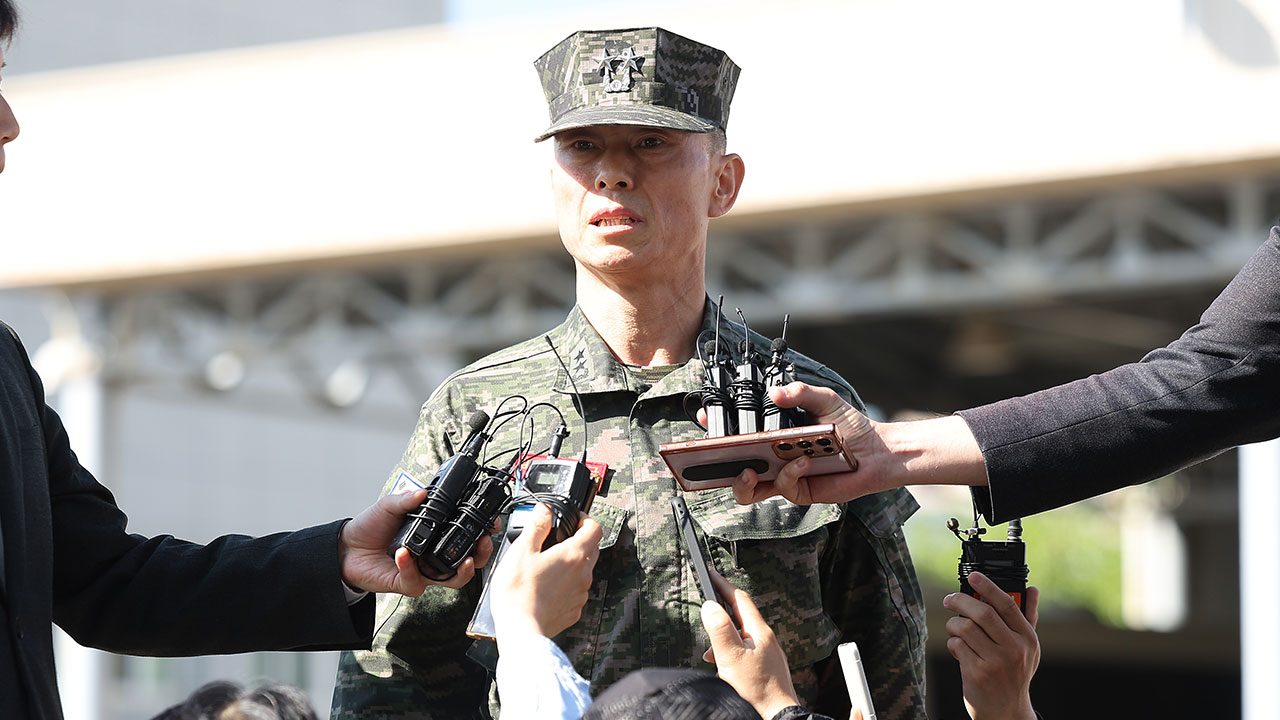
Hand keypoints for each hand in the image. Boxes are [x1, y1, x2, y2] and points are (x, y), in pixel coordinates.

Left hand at [338, 489, 496, 595]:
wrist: (346, 548)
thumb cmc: (370, 528)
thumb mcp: (388, 505)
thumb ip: (405, 499)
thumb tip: (423, 492)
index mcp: (434, 533)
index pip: (464, 533)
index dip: (481, 530)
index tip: (490, 523)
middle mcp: (432, 554)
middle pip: (468, 561)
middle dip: (482, 554)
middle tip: (483, 543)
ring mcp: (422, 571)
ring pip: (452, 580)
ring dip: (461, 571)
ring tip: (463, 560)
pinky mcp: (407, 583)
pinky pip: (416, 581)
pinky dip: (410, 567)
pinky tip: (404, 553)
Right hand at [490, 504, 602, 641]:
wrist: (520, 629)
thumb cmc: (518, 592)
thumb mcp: (522, 550)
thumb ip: (537, 526)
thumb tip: (545, 510)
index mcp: (573, 555)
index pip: (595, 528)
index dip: (586, 520)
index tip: (574, 520)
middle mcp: (583, 574)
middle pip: (591, 549)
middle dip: (579, 540)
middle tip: (558, 541)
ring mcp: (580, 594)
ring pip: (584, 571)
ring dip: (572, 564)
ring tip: (547, 566)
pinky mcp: (574, 610)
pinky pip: (576, 591)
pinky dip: (566, 586)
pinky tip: (547, 587)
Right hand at [700, 571, 799, 719]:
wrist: (775, 714)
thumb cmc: (756, 689)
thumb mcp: (730, 656)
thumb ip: (719, 629)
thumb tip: (710, 606)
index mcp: (759, 631)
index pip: (740, 599)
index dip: (723, 585)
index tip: (710, 573)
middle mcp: (766, 638)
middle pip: (740, 616)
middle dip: (720, 614)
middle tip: (705, 612)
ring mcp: (767, 653)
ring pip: (741, 636)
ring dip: (723, 639)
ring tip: (712, 653)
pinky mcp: (765, 666)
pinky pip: (744, 651)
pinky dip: (730, 653)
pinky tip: (724, 668)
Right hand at [730, 382, 987, 505]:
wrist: (877, 451)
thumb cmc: (850, 426)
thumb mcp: (825, 400)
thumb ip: (801, 393)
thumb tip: (776, 393)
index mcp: (772, 434)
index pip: (738, 433)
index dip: (718, 429)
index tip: (707, 419)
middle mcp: (772, 456)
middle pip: (734, 463)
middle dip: (720, 460)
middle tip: (719, 452)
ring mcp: (782, 476)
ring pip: (748, 488)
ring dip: (743, 481)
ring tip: (749, 470)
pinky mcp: (798, 492)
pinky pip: (783, 487)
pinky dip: (789, 473)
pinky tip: (802, 460)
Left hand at [944, 572, 1039, 719]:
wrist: (1007, 711)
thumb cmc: (1015, 674)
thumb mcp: (1028, 648)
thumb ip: (1029, 617)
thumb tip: (1032, 589)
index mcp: (1027, 639)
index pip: (1008, 605)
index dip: (989, 586)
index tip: (973, 576)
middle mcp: (1014, 649)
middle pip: (983, 613)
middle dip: (961, 601)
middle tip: (950, 600)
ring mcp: (996, 662)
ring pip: (965, 628)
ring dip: (954, 624)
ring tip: (955, 629)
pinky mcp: (978, 673)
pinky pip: (957, 646)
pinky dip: (953, 643)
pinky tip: (958, 650)